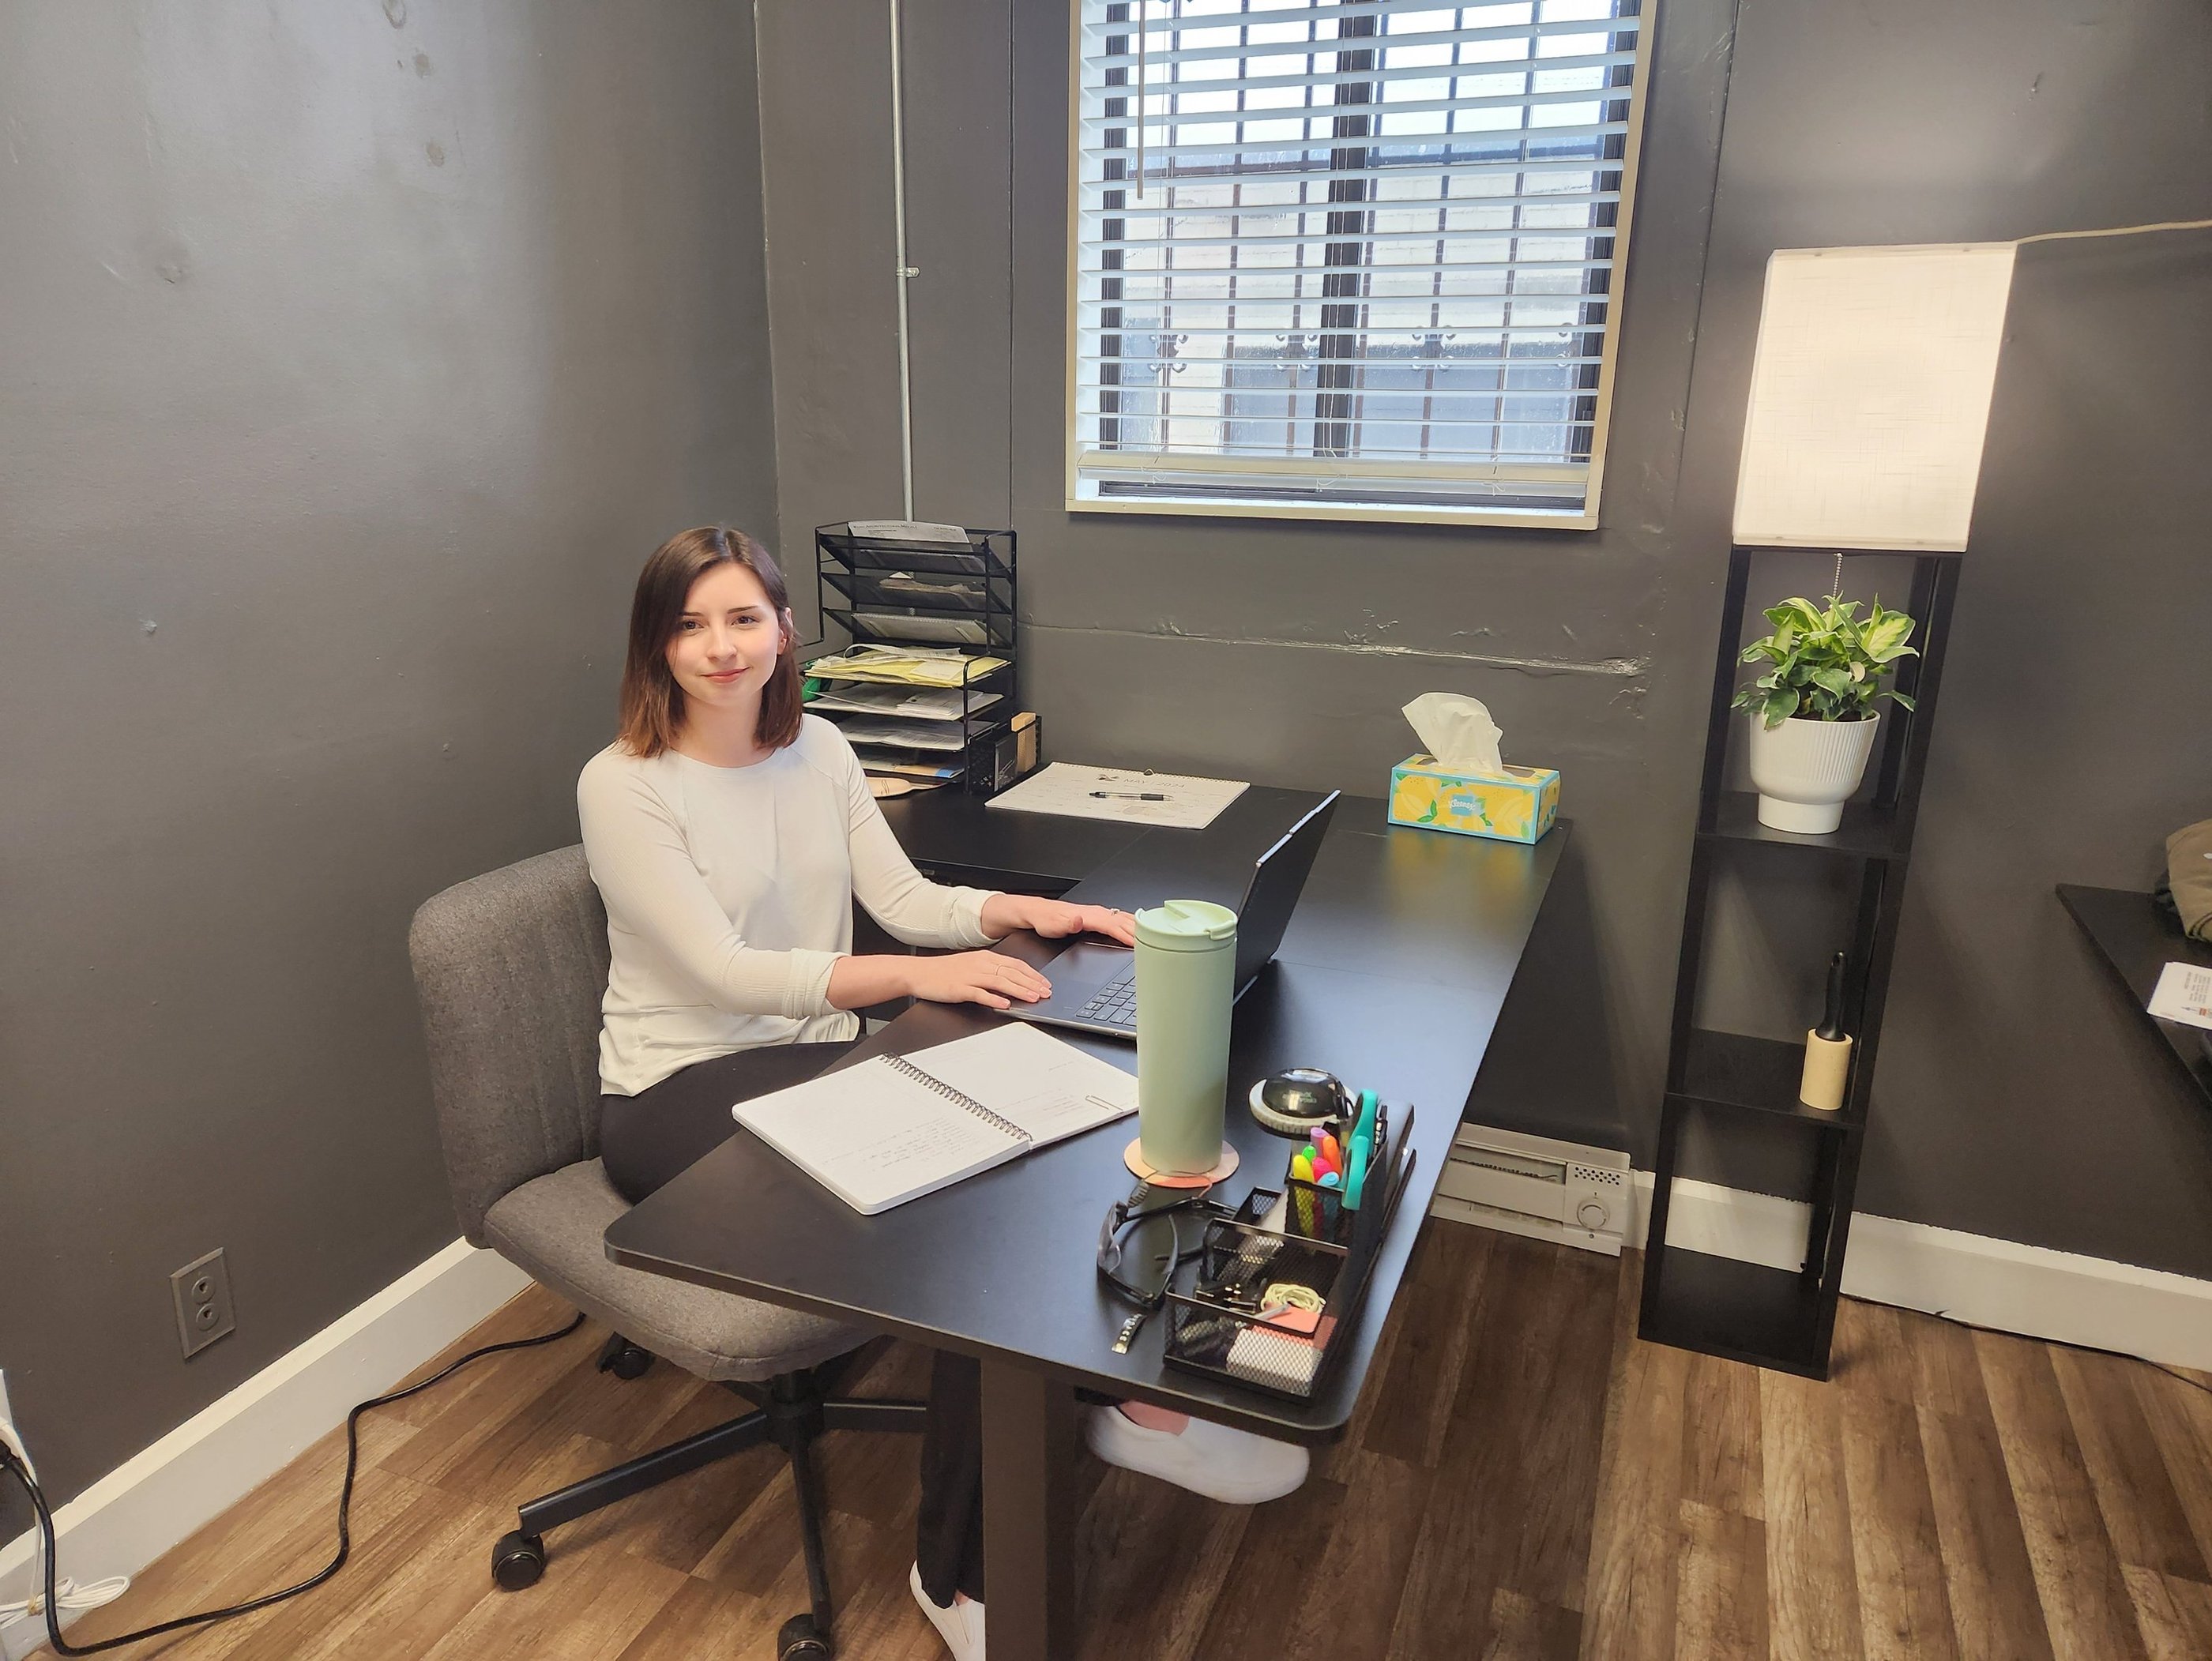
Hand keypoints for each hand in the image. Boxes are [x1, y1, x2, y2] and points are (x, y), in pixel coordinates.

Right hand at [905, 950, 1053, 1010]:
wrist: (919, 973)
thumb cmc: (944, 971)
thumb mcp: (972, 965)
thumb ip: (992, 971)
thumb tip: (1011, 980)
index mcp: (985, 957)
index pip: (1015, 964)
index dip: (1033, 974)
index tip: (1045, 983)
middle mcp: (980, 964)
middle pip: (1012, 973)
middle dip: (1032, 983)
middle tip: (1046, 992)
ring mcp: (970, 976)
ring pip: (1000, 982)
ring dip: (1019, 990)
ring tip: (1033, 998)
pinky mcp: (960, 989)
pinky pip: (980, 994)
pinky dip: (994, 998)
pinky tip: (1005, 1004)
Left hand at [983, 894, 1138, 945]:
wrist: (1035, 912)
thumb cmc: (1043, 920)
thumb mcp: (1050, 925)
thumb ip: (1065, 923)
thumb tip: (1079, 920)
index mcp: (1087, 915)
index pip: (1113, 925)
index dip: (1128, 935)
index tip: (1141, 944)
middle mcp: (1094, 912)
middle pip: (1122, 920)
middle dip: (1140, 930)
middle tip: (1157, 941)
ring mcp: (1095, 913)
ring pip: (1122, 918)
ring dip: (1137, 925)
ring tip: (1153, 934)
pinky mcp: (1094, 916)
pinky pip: (1117, 918)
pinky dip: (1130, 922)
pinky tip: (1134, 927)